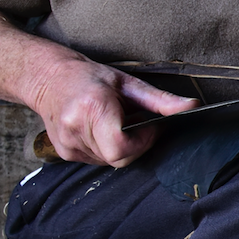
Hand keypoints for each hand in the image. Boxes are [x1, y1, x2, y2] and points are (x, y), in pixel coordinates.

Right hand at [29, 59, 199, 168]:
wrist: (46, 78)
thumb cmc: (89, 77)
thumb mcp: (128, 82)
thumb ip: (161, 100)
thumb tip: (192, 107)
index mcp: (92, 108)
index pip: (121, 147)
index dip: (142, 142)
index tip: (148, 127)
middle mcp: (75, 128)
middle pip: (118, 158)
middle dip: (134, 145)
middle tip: (134, 123)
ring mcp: (67, 144)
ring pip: (109, 161)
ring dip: (120, 146)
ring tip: (114, 122)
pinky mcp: (64, 153)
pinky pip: (96, 160)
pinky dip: (105, 148)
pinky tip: (100, 130)